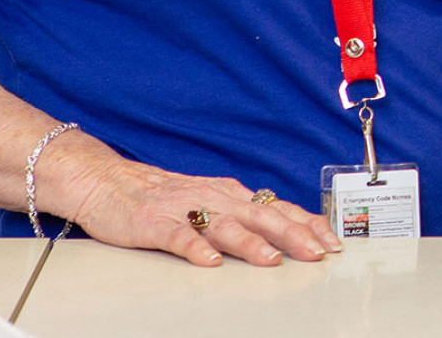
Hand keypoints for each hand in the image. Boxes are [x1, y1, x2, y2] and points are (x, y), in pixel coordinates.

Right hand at [70, 155, 341, 267]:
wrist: (107, 181)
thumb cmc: (163, 196)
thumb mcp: (210, 201)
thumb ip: (243, 216)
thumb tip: (288, 233)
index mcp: (228, 193)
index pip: (275, 207)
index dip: (306, 222)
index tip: (334, 241)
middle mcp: (211, 197)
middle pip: (258, 215)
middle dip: (291, 233)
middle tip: (317, 252)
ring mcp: (182, 208)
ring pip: (222, 224)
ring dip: (249, 242)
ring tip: (271, 259)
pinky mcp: (152, 222)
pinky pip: (176, 236)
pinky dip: (194, 247)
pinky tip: (208, 261)